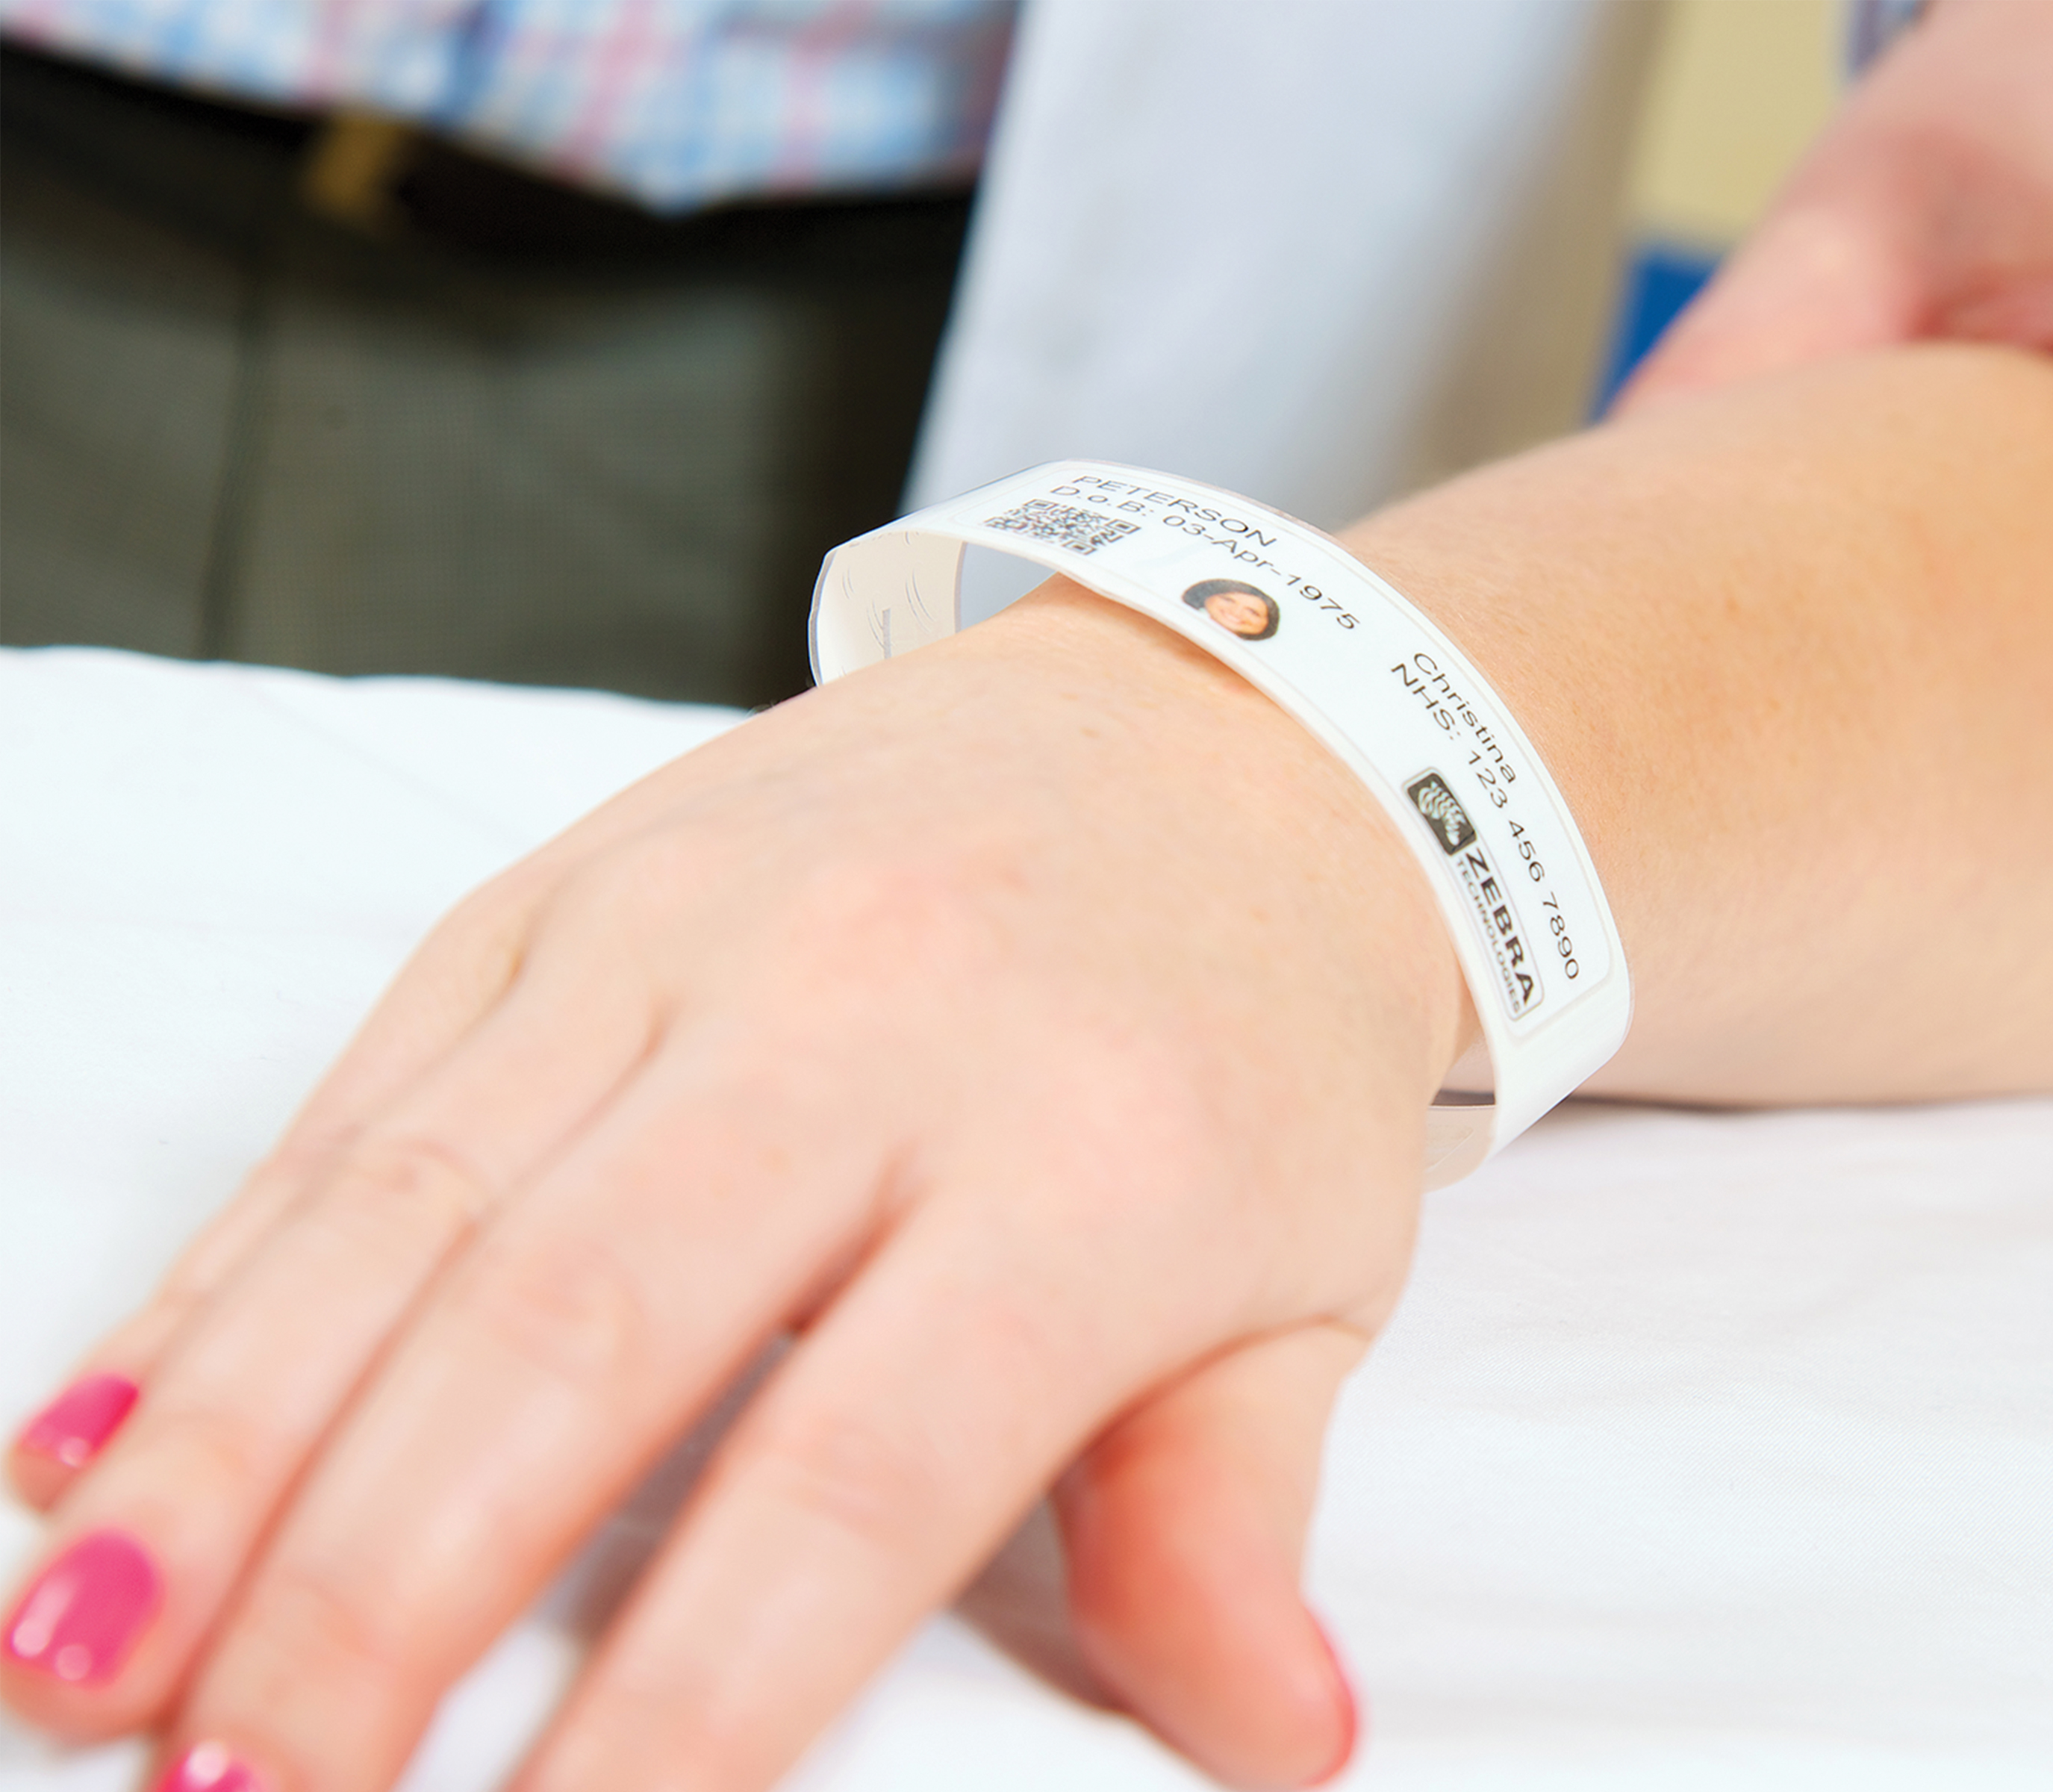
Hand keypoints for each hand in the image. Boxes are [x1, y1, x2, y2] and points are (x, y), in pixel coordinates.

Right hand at [2, 586, 1455, 1789]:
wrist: (1231, 723)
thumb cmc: (1259, 1040)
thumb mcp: (1308, 1282)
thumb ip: (1231, 1515)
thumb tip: (1278, 1740)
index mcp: (1085, 1161)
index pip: (857, 1477)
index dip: (690, 1702)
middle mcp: (870, 1019)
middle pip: (576, 1332)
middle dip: (372, 1598)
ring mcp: (698, 928)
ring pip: (415, 1204)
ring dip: (231, 1447)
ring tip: (86, 1657)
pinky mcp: (580, 877)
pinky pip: (373, 1090)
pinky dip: (229, 1276)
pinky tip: (105, 1437)